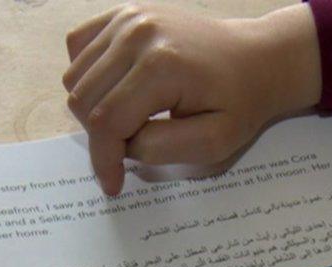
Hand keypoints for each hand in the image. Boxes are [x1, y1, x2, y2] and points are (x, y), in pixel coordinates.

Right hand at [64, 3, 321, 194]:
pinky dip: (87, 74)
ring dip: (93, 107)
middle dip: (101, 136)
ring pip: (74, 77)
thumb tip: (123, 145)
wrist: (256, 58)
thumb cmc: (240, 102)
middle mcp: (137, 34)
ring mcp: (128, 18)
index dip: (103, 160)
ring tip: (128, 117)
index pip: (106, 122)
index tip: (113, 184)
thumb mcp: (214, 142)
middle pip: (82, 100)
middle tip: (131, 145)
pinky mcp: (123, 12)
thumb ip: (161, 149)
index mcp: (161, 66)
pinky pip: (77, 47)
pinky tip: (116, 87)